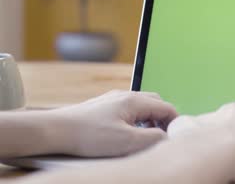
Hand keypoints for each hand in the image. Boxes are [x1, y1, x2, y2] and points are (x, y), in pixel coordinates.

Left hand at [48, 90, 177, 156]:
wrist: (56, 130)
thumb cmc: (89, 135)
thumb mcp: (127, 141)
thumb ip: (153, 138)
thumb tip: (167, 137)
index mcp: (135, 100)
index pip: (167, 107)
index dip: (175, 122)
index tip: (174, 137)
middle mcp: (126, 95)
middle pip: (156, 102)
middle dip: (163, 119)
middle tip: (161, 137)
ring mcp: (114, 99)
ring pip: (142, 106)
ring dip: (149, 120)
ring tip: (144, 137)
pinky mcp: (104, 107)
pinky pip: (128, 110)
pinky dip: (135, 120)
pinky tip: (126, 134)